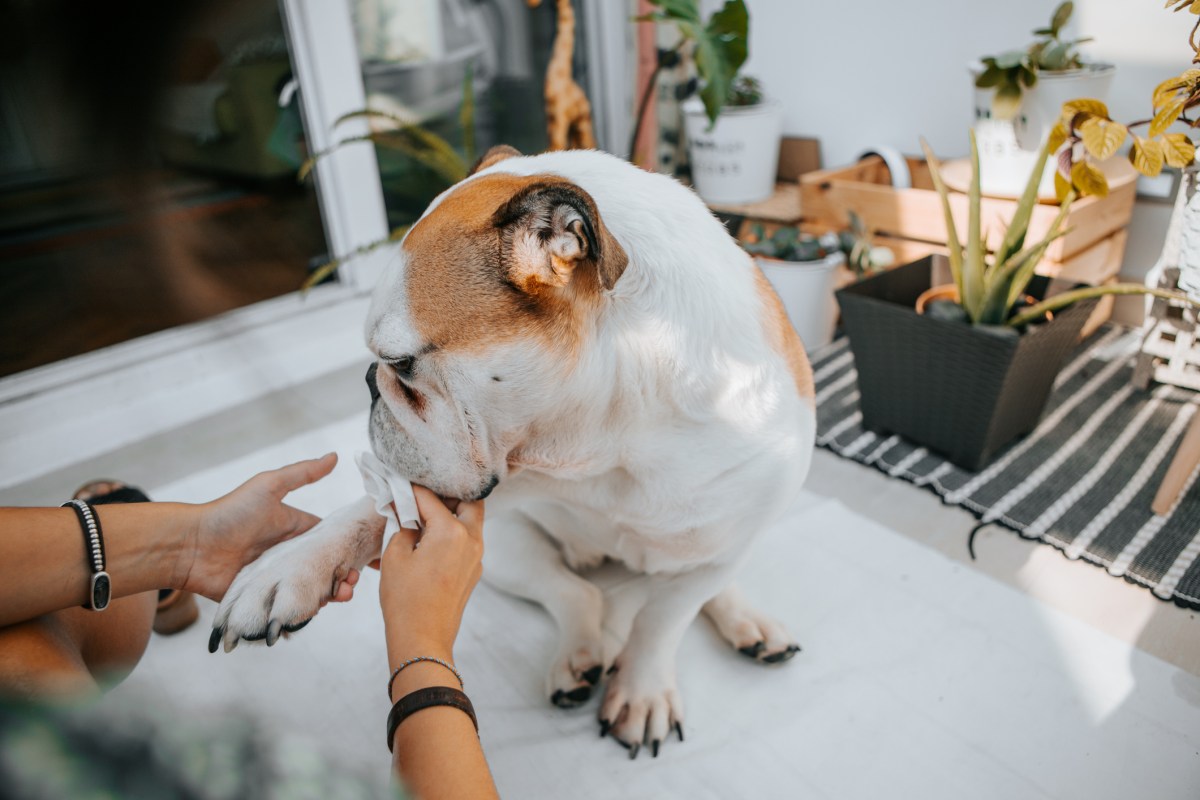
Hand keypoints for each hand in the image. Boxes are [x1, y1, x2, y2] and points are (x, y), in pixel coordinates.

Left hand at [180, 453, 347, 601]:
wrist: (191, 547)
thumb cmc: (229, 513)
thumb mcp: (268, 486)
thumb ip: (302, 473)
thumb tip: (334, 456)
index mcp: (296, 531)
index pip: (331, 541)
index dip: (351, 548)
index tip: (370, 556)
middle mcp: (291, 557)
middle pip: (328, 570)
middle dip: (345, 577)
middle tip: (350, 582)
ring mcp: (279, 581)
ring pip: (314, 592)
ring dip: (332, 595)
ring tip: (338, 595)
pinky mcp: (265, 602)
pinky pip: (291, 610)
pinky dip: (307, 613)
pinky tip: (315, 610)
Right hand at [379, 486, 483, 661]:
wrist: (422, 640)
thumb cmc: (405, 600)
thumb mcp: (395, 556)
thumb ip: (403, 527)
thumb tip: (406, 513)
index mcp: (452, 532)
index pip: (431, 498)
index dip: (411, 490)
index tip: (398, 484)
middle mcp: (472, 540)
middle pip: (468, 502)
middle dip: (447, 495)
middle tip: (423, 497)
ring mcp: (476, 558)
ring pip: (470, 522)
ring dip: (451, 514)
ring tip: (423, 517)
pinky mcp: (473, 572)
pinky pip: (465, 543)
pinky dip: (450, 535)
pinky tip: (426, 541)